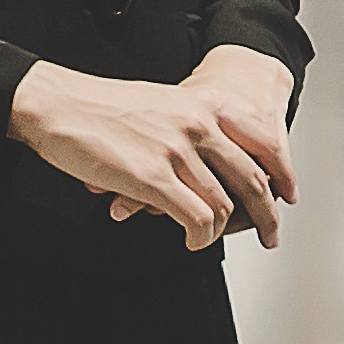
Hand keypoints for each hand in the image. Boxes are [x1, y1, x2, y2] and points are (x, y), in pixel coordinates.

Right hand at [11, 58, 289, 249]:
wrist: (57, 105)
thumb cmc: (103, 107)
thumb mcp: (165, 102)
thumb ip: (194, 126)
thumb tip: (216, 163)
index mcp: (206, 104)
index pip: (263, 142)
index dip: (281, 173)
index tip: (286, 194)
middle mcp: (199, 124)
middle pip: (251, 179)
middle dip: (266, 213)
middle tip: (270, 233)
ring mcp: (177, 151)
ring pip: (223, 205)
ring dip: (221, 231)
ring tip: (209, 239)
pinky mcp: (152, 178)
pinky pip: (195, 218)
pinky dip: (199, 237)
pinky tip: (191, 241)